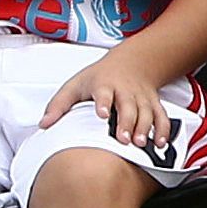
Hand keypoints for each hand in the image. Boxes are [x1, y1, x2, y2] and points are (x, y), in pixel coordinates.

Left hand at [40, 59, 171, 149]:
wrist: (131, 63)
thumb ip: (59, 105)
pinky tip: (159, 143)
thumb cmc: (98, 79)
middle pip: (128, 106)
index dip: (104, 103)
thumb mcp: (75, 85)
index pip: (104, 93)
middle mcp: (125, 91)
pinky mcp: (153, 104)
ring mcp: (141, 98)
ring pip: (146, 112)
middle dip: (127, 122)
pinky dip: (162, 130)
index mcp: (104, 85)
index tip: (102, 114)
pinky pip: (161, 117)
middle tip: (124, 139)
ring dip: (145, 128)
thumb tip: (44, 124)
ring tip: (141, 144)